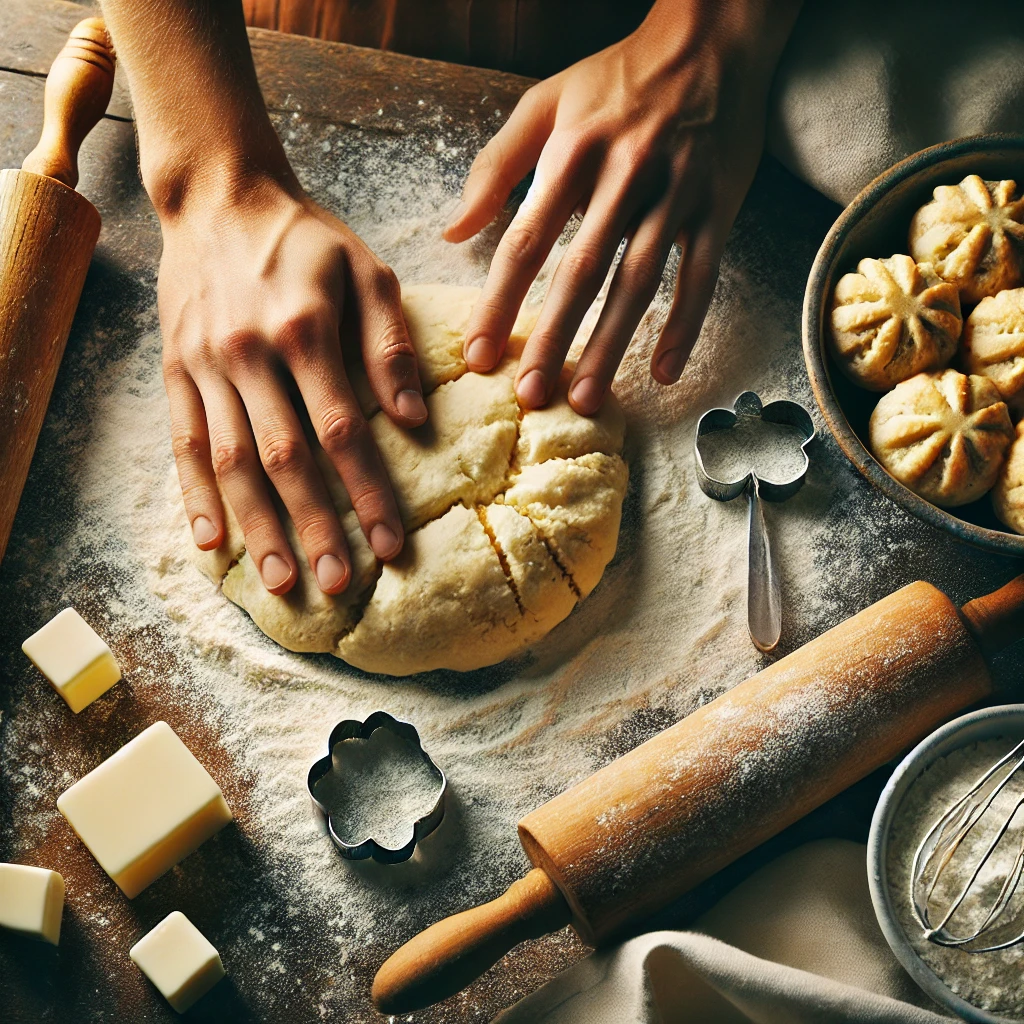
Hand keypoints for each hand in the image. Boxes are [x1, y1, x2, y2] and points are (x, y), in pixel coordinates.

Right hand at [160, 172, 426, 595]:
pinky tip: (213, 542)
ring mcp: (204, 365)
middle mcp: (249, 353)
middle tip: (339, 583)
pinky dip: (195, 496)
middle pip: (285, 457)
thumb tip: (414, 417)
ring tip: (282, 581)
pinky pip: (182, 442)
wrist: (218, 198)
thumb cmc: (306, 238)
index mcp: (304, 329)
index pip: (343, 430)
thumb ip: (389, 342)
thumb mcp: (366, 269)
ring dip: (257, 525)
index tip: (393, 545)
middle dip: (314, 525)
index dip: (368, 492)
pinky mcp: (174, 371)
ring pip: (231, 460)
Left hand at [445, 0, 800, 413]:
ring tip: (588, 398)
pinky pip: (702, 275)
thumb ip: (495, 168)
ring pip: (640, 280)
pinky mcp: (717, 206)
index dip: (500, 301)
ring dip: (613, 344)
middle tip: (531, 395)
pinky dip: (685, 325)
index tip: (480, 355)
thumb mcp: (545, 104)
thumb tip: (453, 232)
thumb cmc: (615, 79)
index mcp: (572, 152)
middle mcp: (624, 175)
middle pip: (582, 270)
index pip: (526, 240)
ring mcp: (676, 193)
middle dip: (554, 338)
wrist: (709, 41)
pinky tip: (664, 372)